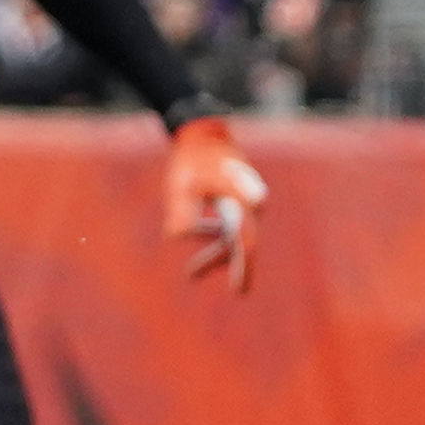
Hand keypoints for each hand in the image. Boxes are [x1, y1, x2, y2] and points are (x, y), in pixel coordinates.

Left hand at [166, 116, 266, 294]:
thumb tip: (176, 236)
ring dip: (215, 254)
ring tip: (190, 274)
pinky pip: (227, 227)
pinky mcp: (234, 202)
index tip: (242, 284)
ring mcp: (243, 203)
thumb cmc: (192, 159)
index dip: (244, 261)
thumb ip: (182, 208)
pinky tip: (193, 246)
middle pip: (246, 241)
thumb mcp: (181, 183)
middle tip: (239, 292)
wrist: (201, 132)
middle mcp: (248, 201)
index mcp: (241, 197)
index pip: (245, 235)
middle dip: (240, 267)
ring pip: (233, 236)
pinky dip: (210, 237)